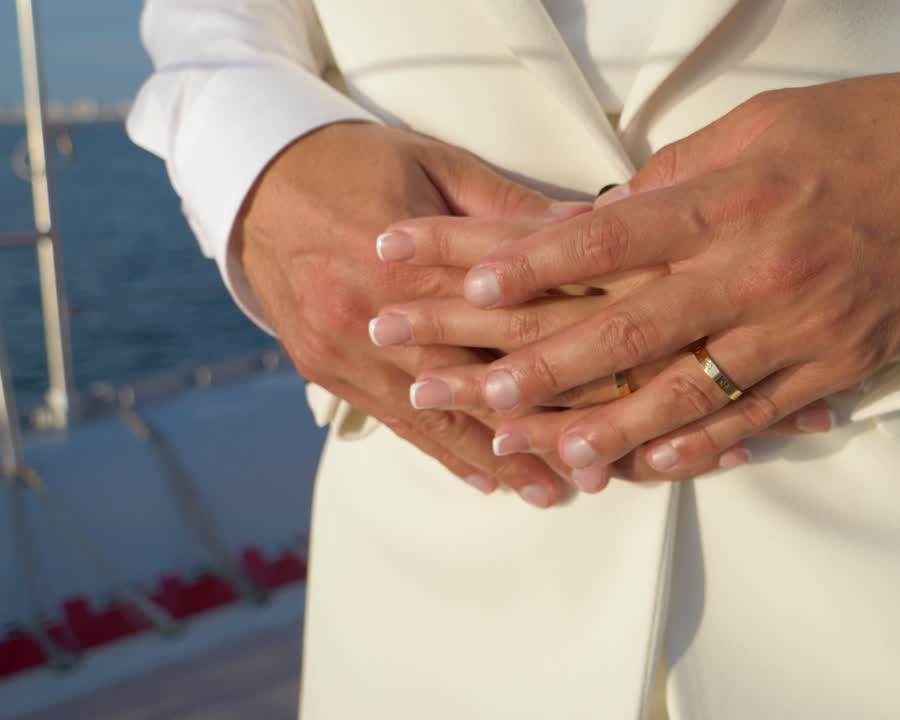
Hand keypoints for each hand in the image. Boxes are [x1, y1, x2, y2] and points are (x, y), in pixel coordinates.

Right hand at [235, 121, 587, 506]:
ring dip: (494, 459)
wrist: (253, 180)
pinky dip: (443, 452)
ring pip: (433, 418)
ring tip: (549, 493)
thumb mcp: (439, 166)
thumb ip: (509, 212)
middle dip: (534, 435)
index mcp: (401, 263)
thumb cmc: (357, 162)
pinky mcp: (325, 370)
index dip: (557, 368)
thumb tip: (591, 232)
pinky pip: (392, 422)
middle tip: (593, 475)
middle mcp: (368, 317)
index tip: (612, 403)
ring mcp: (341, 351)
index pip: (496, 324)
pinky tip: (484, 480)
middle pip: (469, 387)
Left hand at [412, 50, 899, 475]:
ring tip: (542, 453)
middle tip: (472, 392)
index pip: (610, 234)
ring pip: (689, 392)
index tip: (463, 278)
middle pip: (630, 326)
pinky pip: (760, 419)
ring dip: (607, 427)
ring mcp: (803, 326)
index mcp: (734, 196)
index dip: (530, 260)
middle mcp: (761, 268)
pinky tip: (647, 468)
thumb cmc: (871, 128)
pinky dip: (702, 448)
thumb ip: (682, 176)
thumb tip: (609, 211)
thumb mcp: (765, 125)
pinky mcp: (841, 365)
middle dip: (542, 364)